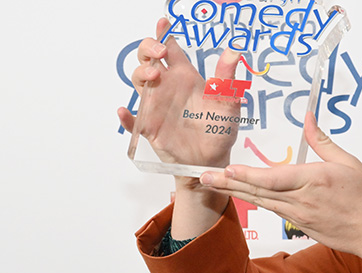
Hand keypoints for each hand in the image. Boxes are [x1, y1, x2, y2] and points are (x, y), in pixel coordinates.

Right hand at [117, 18, 240, 169]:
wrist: (213, 159)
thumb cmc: (219, 129)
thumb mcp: (229, 102)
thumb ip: (227, 78)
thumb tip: (234, 52)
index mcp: (185, 77)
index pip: (170, 49)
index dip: (164, 33)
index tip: (163, 23)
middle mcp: (167, 87)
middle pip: (147, 58)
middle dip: (148, 48)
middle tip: (159, 51)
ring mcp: (156, 106)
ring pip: (138, 81)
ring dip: (141, 73)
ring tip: (155, 73)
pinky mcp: (150, 127)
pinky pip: (132, 121)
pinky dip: (126, 117)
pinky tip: (125, 112)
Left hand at [199, 113, 361, 272]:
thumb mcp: (350, 163)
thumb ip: (323, 141)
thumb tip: (308, 118)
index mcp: (315, 181)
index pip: (273, 178)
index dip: (247, 174)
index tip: (226, 168)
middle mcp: (302, 201)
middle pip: (258, 191)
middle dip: (228, 183)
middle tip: (202, 176)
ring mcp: (300, 216)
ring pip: (262, 202)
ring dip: (236, 191)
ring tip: (213, 183)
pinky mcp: (301, 226)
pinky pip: (274, 210)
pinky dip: (256, 201)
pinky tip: (241, 194)